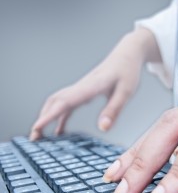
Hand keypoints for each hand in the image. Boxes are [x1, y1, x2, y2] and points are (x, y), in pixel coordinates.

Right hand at [30, 28, 159, 139]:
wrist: (127, 54)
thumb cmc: (128, 72)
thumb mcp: (126, 92)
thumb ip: (114, 110)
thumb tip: (103, 128)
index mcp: (89, 87)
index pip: (64, 103)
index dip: (49, 116)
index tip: (37, 128)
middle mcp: (80, 87)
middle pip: (54, 103)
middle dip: (42, 120)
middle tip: (34, 138)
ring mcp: (80, 89)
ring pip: (57, 103)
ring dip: (47, 118)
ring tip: (41, 135)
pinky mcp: (84, 91)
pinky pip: (67, 105)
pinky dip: (61, 117)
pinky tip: (60, 130)